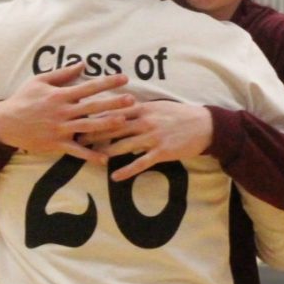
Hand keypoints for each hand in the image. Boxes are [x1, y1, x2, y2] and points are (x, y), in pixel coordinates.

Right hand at [0, 62, 134, 163]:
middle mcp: (62, 111)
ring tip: (124, 122)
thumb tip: (82, 63)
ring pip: (88, 127)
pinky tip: (105, 158)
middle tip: (132, 100)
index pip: (89, 86)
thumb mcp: (40, 81)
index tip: (124, 78)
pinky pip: (76, 151)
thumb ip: (63, 73)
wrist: (5, 122)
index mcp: (60, 94)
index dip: (107, 82)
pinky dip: (90, 155)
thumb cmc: (23, 99)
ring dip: (106, 125)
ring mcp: (60, 128)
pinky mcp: (56, 144)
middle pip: (93, 106)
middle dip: (114, 103)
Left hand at [86, 101, 212, 181]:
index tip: (80, 118)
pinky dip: (126, 170)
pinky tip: (114, 176)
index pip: (114, 111)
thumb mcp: (158, 106)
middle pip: (114, 128)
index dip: (96, 115)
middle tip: (78, 139)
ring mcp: (153, 137)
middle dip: (94, 134)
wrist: (205, 126)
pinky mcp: (161, 152)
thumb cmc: (180, 114)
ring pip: (123, 145)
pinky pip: (140, 163)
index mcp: (143, 108)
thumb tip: (119, 110)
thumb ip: (138, 109)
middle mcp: (145, 121)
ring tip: (91, 157)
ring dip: (105, 152)